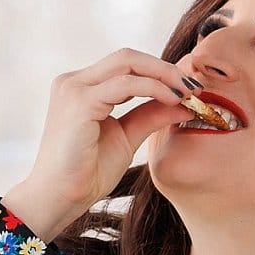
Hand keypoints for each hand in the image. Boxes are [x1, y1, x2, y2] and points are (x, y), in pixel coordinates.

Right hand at [16, 47, 190, 221]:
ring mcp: (74, 88)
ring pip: (127, 63)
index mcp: (81, 87)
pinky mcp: (79, 102)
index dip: (160, 71)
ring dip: (164, 75)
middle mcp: (74, 82)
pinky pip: (125, 84)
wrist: (59, 198)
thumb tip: (184, 103)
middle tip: (195, 85)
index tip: (190, 87)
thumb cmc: (86, 173)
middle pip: (127, 57)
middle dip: (166, 68)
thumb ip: (149, 116)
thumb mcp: (126, 138)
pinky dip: (153, 88)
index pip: (125, 65)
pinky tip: (173, 100)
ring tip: (189, 92)